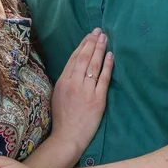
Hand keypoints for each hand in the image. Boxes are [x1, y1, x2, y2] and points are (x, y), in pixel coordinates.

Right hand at [50, 28, 112, 163]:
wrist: (67, 137)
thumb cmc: (61, 117)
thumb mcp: (57, 94)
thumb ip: (65, 80)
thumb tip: (73, 67)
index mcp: (63, 81)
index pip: (74, 58)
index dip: (82, 45)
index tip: (88, 35)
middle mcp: (74, 83)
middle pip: (84, 58)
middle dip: (92, 42)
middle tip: (98, 31)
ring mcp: (86, 91)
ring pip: (94, 65)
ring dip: (99, 49)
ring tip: (105, 38)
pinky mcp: (98, 99)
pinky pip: (104, 79)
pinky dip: (107, 66)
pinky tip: (111, 55)